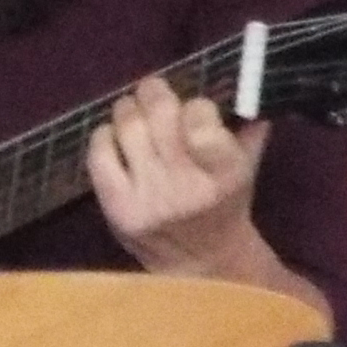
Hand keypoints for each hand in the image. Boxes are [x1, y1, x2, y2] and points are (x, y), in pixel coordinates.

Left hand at [85, 75, 275, 280]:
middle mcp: (186, 186)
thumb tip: (244, 84)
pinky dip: (104, 135)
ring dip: (127, 108)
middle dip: (154, 92)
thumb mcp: (246, 170)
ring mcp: (148, 198)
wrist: (200, 262)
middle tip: (153, 90)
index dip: (194, 105)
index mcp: (225, 174)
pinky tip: (114, 136)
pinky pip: (99, 154)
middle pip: (159, 116)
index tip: (193, 106)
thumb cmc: (224, 205)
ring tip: (133, 109)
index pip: (201, 122)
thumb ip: (247, 129)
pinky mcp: (117, 208)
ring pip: (127, 127)